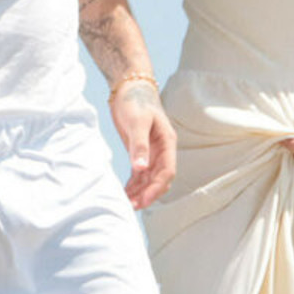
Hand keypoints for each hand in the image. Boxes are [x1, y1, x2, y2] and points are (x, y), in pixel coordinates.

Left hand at [109, 80, 176, 208]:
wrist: (129, 87)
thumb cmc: (136, 101)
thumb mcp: (137, 122)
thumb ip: (139, 146)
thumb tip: (141, 169)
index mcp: (167, 143)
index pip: (167, 171)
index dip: (156, 188)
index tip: (144, 201)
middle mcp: (162, 150)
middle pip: (159, 178)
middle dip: (148, 194)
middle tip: (132, 206)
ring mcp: (151, 152)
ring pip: (149, 178)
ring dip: (140, 191)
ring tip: (127, 203)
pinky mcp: (139, 151)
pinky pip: (139, 173)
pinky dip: (134, 184)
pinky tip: (125, 193)